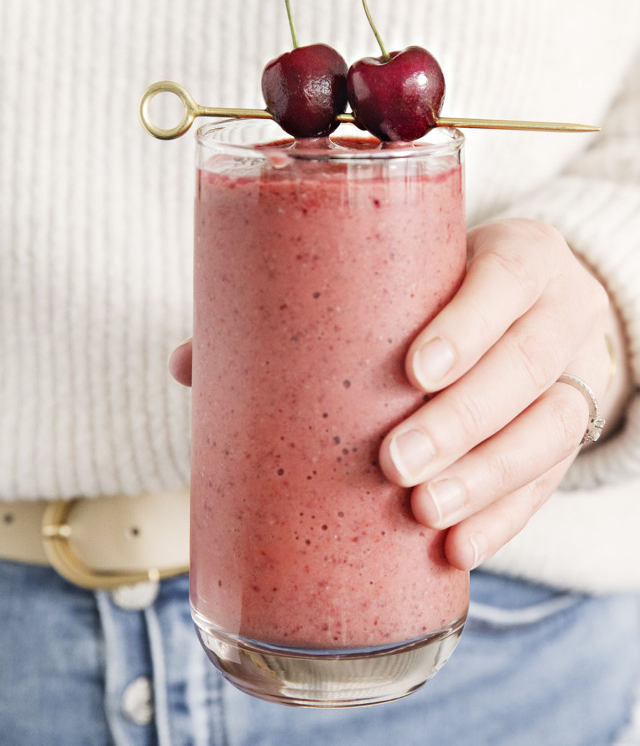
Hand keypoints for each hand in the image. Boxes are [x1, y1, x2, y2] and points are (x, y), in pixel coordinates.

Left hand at [169, 218, 617, 572]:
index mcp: (518, 257)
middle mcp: (560, 311)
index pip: (508, 280)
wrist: (532, 310)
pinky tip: (457, 548)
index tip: (414, 370)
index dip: (469, 324)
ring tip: (423, 512)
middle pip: (527, 366)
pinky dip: (505, 518)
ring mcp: (575, 373)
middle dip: (461, 421)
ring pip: (550, 430)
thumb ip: (312, 311)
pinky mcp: (570, 429)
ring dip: (485, 480)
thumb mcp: (404, 277)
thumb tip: (191, 363)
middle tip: (394, 463)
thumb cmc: (446, 291)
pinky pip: (551, 480)